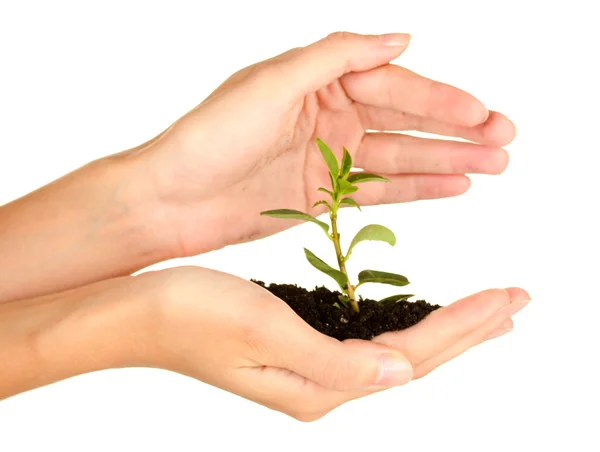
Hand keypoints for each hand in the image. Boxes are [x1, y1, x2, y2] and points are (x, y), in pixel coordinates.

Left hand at [130, 32, 515, 257]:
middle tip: (505, 139)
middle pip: (405, 121)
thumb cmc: (211, 135)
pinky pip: (381, 192)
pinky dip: (418, 190)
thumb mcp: (274, 81)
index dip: (440, 99)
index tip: (482, 113)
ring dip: (447, 160)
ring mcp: (330, 159)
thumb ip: (337, 56)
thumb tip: (400, 37)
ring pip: (400, 157)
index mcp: (318, 81)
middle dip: (456, 130)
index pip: (393, 85)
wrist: (174, 199)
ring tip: (495, 164)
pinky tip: (455, 186)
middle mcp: (329, 116)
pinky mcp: (325, 197)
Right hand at [137, 267, 528, 420]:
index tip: (508, 299)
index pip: (412, 355)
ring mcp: (310, 366)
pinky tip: (416, 312)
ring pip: (397, 345)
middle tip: (516, 302)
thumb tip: (399, 371)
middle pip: (415, 356)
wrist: (134, 314)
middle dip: (469, 328)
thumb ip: (334, 360)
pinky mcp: (298, 345)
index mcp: (318, 385)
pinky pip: (369, 336)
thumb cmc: (188, 315)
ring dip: (443, 324)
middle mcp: (321, 383)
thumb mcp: (264, 331)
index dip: (465, 326)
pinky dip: (404, 319)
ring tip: (482, 309)